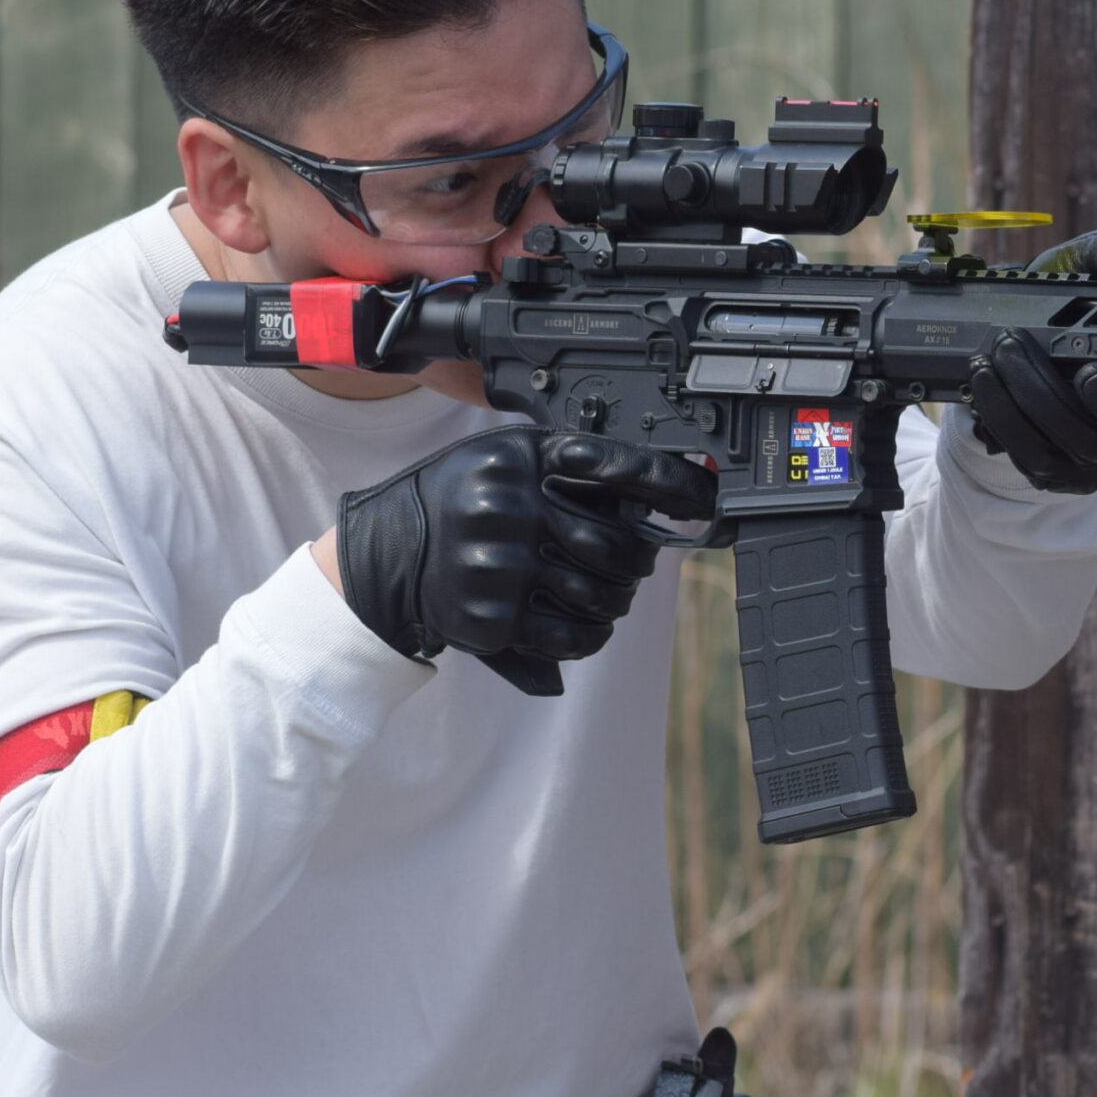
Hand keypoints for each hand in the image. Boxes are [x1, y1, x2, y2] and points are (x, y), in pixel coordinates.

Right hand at [336, 428, 718, 695]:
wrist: (389, 553)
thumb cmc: (463, 500)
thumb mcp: (507, 461)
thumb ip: (570, 470)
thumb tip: (651, 501)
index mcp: (523, 459)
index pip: (618, 467)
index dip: (673, 485)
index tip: (707, 501)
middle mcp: (512, 507)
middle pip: (620, 546)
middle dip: (639, 562)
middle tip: (633, 565)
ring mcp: (501, 565)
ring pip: (603, 597)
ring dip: (616, 604)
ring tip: (604, 596)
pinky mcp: (492, 617)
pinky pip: (572, 637)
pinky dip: (590, 636)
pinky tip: (581, 624)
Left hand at [964, 226, 1096, 494]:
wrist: (1006, 360)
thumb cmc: (1060, 317)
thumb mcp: (1077, 278)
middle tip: (1087, 368)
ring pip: (1082, 444)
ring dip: (1040, 397)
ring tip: (1005, 351)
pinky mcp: (1054, 472)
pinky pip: (1032, 453)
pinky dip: (1004, 413)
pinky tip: (984, 377)